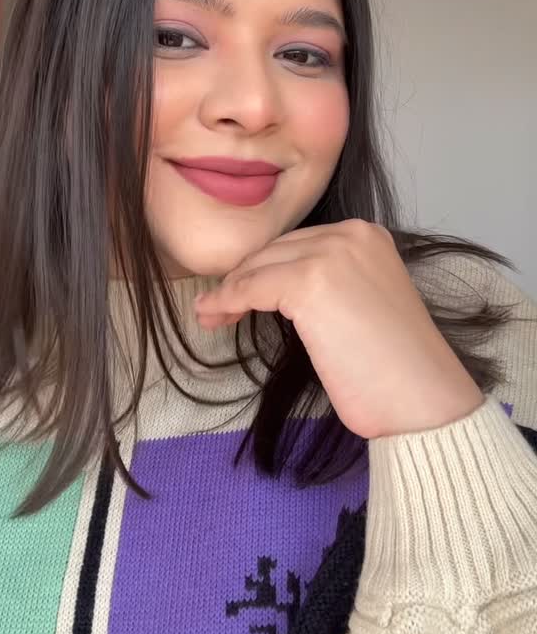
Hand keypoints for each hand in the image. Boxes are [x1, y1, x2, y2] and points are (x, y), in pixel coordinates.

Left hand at [193, 219, 484, 439]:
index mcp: (368, 235)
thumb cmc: (397, 368)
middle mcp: (350, 234)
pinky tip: (213, 315)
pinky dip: (227, 301)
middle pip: (275, 250)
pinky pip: (250, 288)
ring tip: (210, 315)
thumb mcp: (365, 305)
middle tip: (217, 307)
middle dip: (242, 278)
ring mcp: (330, 255)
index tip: (239, 294)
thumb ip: (332, 285)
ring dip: (228, 291)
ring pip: (258, 267)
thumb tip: (278, 289)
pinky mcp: (308, 283)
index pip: (298, 244)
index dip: (264, 269)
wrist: (422, 398)